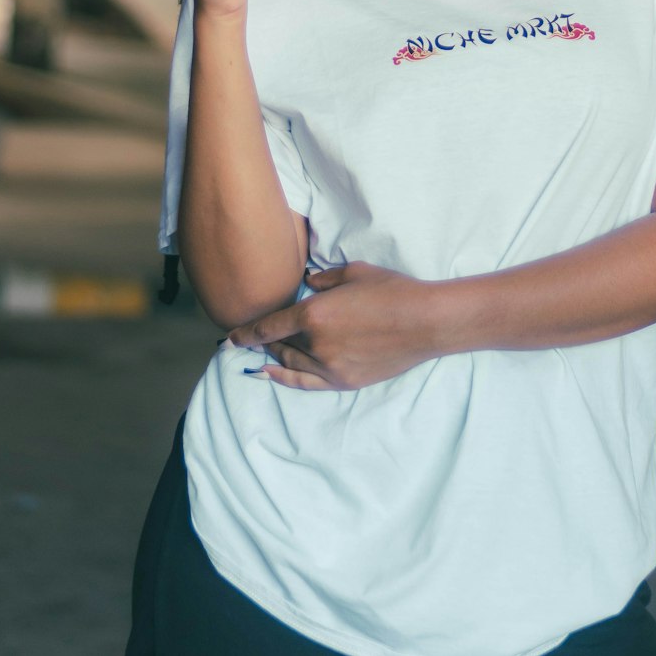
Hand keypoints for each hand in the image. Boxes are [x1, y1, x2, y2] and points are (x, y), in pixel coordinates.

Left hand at [228, 262, 438, 390]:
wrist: (424, 322)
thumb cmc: (391, 290)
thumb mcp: (354, 272)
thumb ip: (324, 279)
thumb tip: (309, 283)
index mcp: (314, 314)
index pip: (269, 327)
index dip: (246, 333)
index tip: (231, 337)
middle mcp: (316, 344)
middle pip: (279, 345)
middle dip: (265, 340)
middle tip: (255, 337)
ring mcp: (329, 367)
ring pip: (291, 363)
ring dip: (276, 355)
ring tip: (267, 350)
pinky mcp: (344, 381)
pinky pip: (305, 382)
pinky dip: (284, 378)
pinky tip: (271, 373)